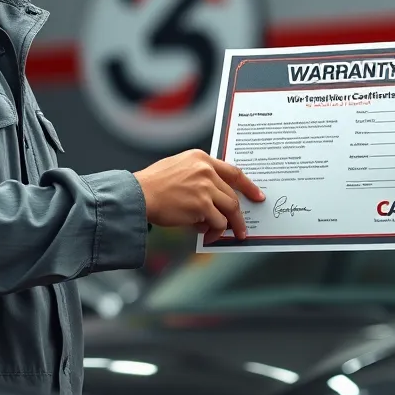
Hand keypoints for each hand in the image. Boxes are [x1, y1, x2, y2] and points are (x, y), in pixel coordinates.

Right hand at [134, 150, 264, 242]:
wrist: (138, 194)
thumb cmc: (153, 184)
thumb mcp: (177, 168)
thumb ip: (197, 176)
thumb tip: (215, 197)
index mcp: (200, 158)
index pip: (233, 172)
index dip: (248, 186)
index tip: (257, 195)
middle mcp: (206, 170)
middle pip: (232, 195)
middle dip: (239, 214)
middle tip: (241, 228)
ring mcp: (205, 187)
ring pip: (230, 210)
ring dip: (229, 226)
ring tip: (227, 236)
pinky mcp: (201, 205)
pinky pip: (218, 222)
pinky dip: (215, 232)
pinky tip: (208, 236)